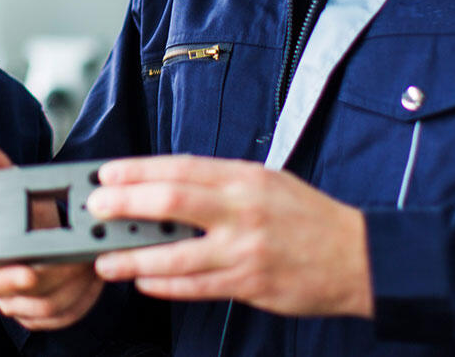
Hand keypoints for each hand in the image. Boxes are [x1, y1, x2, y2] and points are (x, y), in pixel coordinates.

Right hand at [0, 137, 104, 329]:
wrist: (52, 229)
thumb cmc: (30, 209)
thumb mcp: (14, 184)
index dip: (7, 278)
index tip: (29, 271)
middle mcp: (3, 286)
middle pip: (26, 296)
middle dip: (56, 278)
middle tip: (79, 259)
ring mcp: (25, 303)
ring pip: (49, 307)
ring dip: (74, 285)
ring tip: (89, 261)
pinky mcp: (48, 313)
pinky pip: (65, 316)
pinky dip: (82, 298)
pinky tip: (91, 278)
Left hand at [86, 155, 373, 317]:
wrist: (358, 257)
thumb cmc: (309, 217)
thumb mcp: (268, 183)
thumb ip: (222, 184)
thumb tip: (169, 185)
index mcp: (246, 179)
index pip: (181, 167)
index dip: (139, 170)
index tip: (108, 173)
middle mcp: (243, 210)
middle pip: (172, 201)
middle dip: (126, 204)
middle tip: (96, 208)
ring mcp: (246, 250)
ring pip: (177, 255)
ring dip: (134, 258)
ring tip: (105, 259)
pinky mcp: (250, 284)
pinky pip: (197, 286)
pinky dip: (166, 285)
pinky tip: (144, 281)